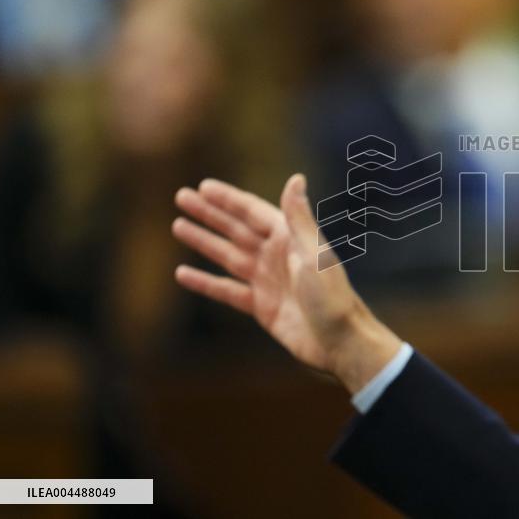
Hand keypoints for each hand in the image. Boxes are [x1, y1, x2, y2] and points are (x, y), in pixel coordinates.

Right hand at [172, 173, 401, 392]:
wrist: (340, 340)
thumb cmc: (333, 296)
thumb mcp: (313, 254)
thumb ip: (299, 218)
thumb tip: (296, 178)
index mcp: (290, 238)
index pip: (252, 211)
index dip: (228, 199)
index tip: (203, 186)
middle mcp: (277, 256)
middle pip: (236, 229)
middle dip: (209, 214)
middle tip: (181, 197)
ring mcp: (268, 281)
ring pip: (227, 256)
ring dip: (204, 241)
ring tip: (178, 226)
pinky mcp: (262, 306)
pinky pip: (227, 290)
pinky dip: (205, 282)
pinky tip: (182, 274)